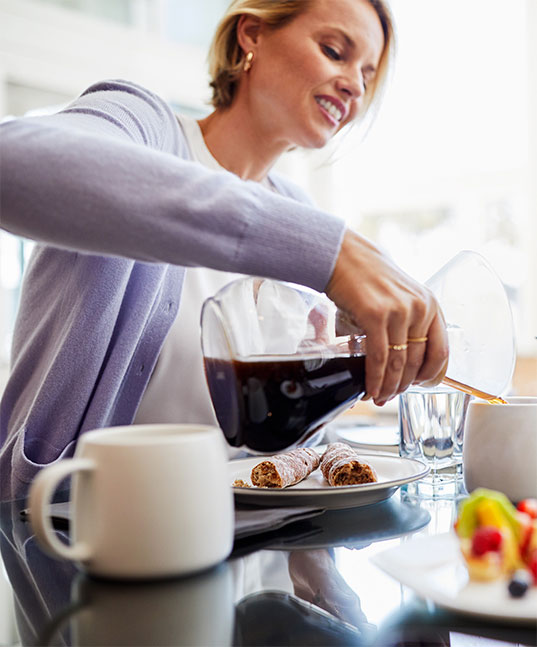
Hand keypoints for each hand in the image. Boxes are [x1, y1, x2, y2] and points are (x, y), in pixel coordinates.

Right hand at [326, 229, 448, 404]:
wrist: (343, 256)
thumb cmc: (366, 277)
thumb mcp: (398, 297)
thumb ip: (405, 322)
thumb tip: (397, 360)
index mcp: (430, 305)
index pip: (441, 351)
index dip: (430, 376)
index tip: (416, 386)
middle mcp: (420, 308)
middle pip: (418, 361)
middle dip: (404, 386)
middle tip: (391, 397)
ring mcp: (399, 312)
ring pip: (399, 363)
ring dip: (389, 386)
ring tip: (379, 397)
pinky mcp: (375, 316)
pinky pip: (379, 357)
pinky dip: (375, 378)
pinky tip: (370, 388)